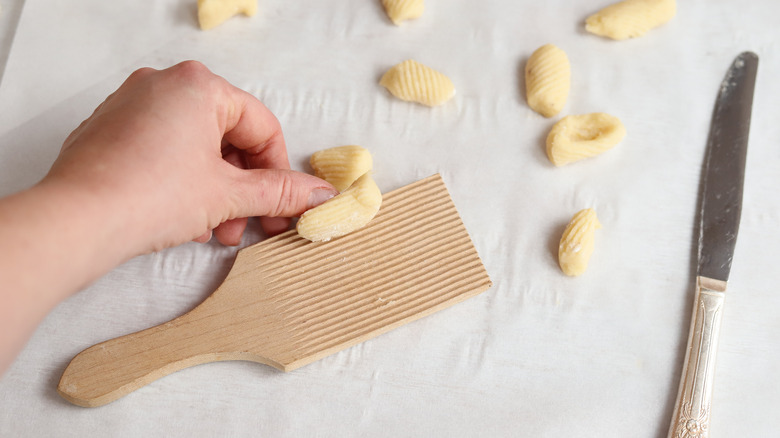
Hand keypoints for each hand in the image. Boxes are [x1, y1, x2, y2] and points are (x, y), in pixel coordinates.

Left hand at [47, 61, 337, 254]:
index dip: (278, 171)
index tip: (283, 204)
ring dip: (216, 192)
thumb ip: (280, 192)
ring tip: (215, 230)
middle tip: (250, 224)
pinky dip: (183, 183)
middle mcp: (162, 84)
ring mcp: (132, 105)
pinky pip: (164, 152)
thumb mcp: (228, 195)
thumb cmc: (148, 196)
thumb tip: (317, 193)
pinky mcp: (111, 130)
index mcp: (198, 85)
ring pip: (196, 148)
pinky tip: (185, 220)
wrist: (76, 222)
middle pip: (228, 137)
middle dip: (243, 188)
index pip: (261, 127)